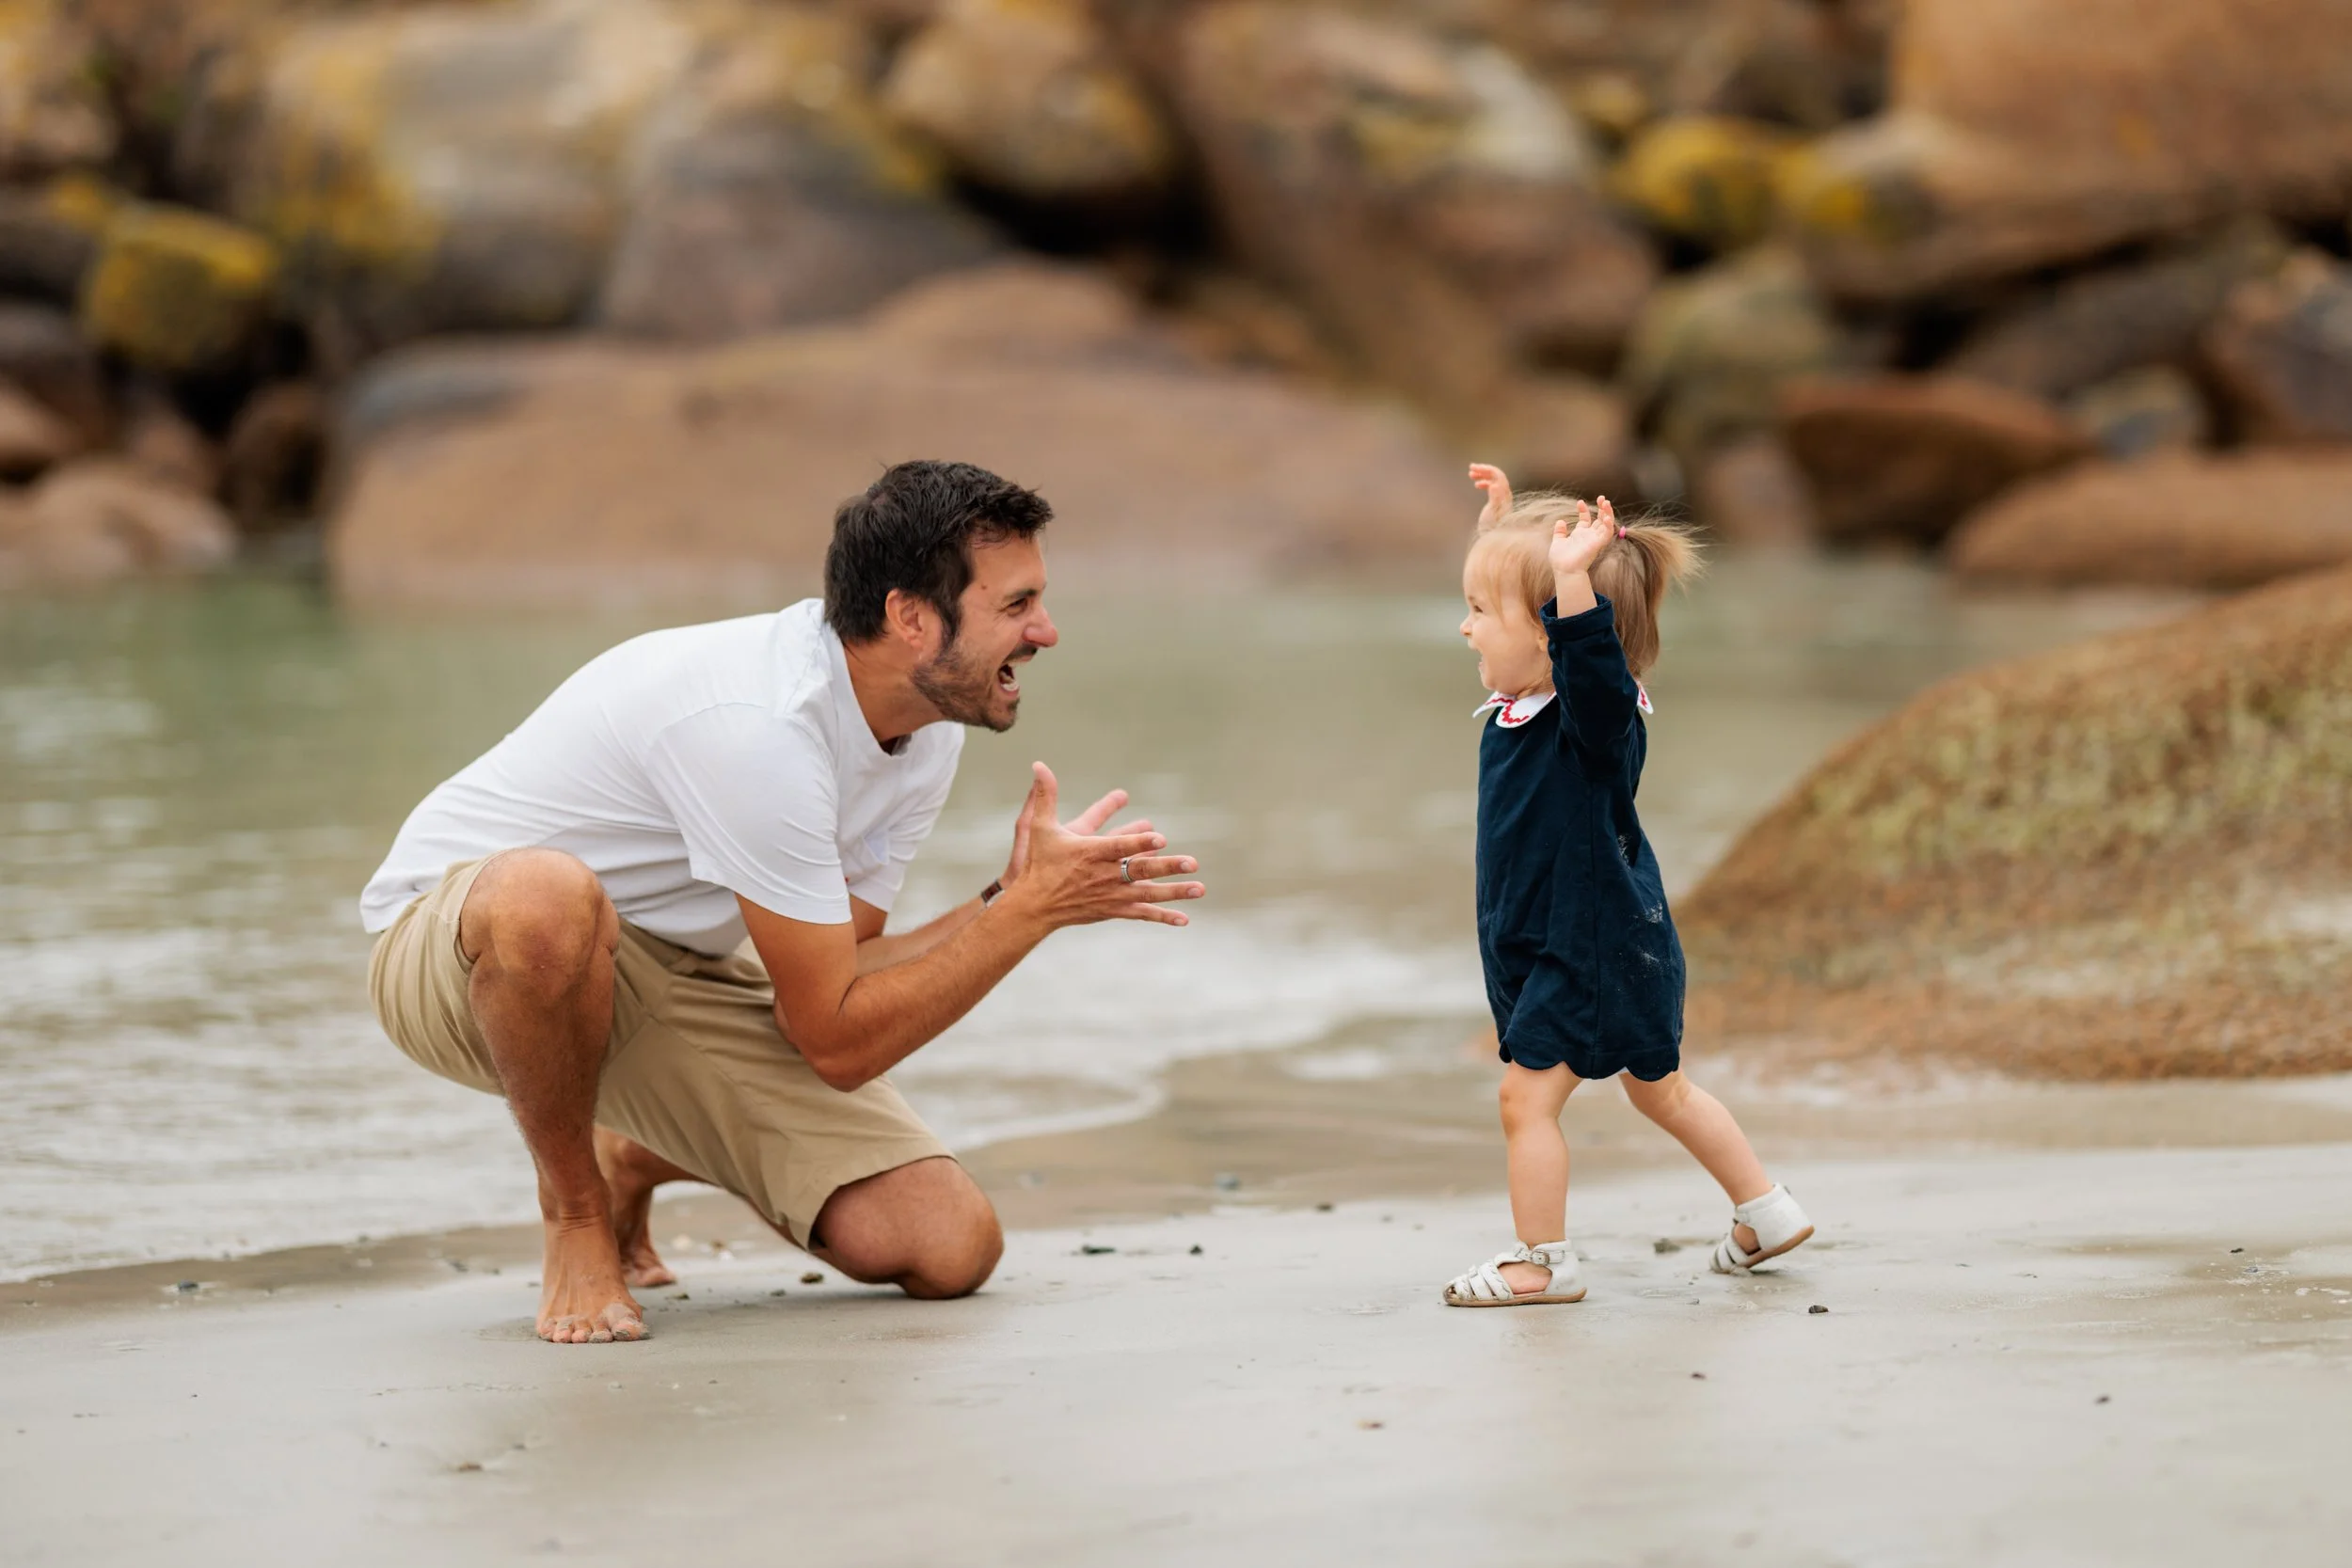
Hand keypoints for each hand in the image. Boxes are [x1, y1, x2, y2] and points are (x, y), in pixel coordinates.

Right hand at [1001, 763, 1203, 929]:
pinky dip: (1162, 916)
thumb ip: (1044, 795)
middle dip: (1166, 866)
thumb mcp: (1039, 826)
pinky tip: (1184, 919)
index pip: (1118, 846)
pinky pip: (1142, 914)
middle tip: (1192, 862)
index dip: (1138, 841)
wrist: (1034, 906)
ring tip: (1200, 888)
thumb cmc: (1039, 862)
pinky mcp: (1113, 910)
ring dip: (1175, 892)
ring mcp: (1111, 895)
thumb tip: (1039, 764)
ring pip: (1146, 894)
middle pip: (1139, 870)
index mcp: (1090, 852)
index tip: (1159, 836)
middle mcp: (1103, 875)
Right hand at [1469, 462, 1512, 527]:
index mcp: (1504, 495)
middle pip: (1497, 475)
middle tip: (1470, 469)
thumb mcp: (1492, 513)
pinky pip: (1493, 487)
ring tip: (1471, 475)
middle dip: (1484, 470)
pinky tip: (1476, 485)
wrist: (1494, 541)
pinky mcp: (1497, 503)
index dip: (1485, 469)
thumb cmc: (1492, 529)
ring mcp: (1502, 499)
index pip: (1498, 475)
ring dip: (1483, 475)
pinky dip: (1484, 483)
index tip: (1472, 469)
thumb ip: (1495, 499)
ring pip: (1494, 480)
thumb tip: (1494, 484)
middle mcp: (1505, 495)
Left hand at [1550, 495, 1615, 583]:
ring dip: (1608, 513)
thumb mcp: (1558, 542)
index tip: (1579, 502)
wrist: (1564, 570)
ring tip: (1606, 503)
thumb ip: (1559, 532)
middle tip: (1602, 498)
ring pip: (1607, 524)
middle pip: (1600, 519)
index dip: (1584, 510)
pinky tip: (1607, 517)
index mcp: (1580, 535)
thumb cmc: (1560, 560)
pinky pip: (1608, 533)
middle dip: (1602, 508)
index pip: (1586, 519)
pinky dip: (1609, 525)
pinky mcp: (1598, 544)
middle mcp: (1589, 536)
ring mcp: (1595, 539)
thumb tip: (1560, 521)